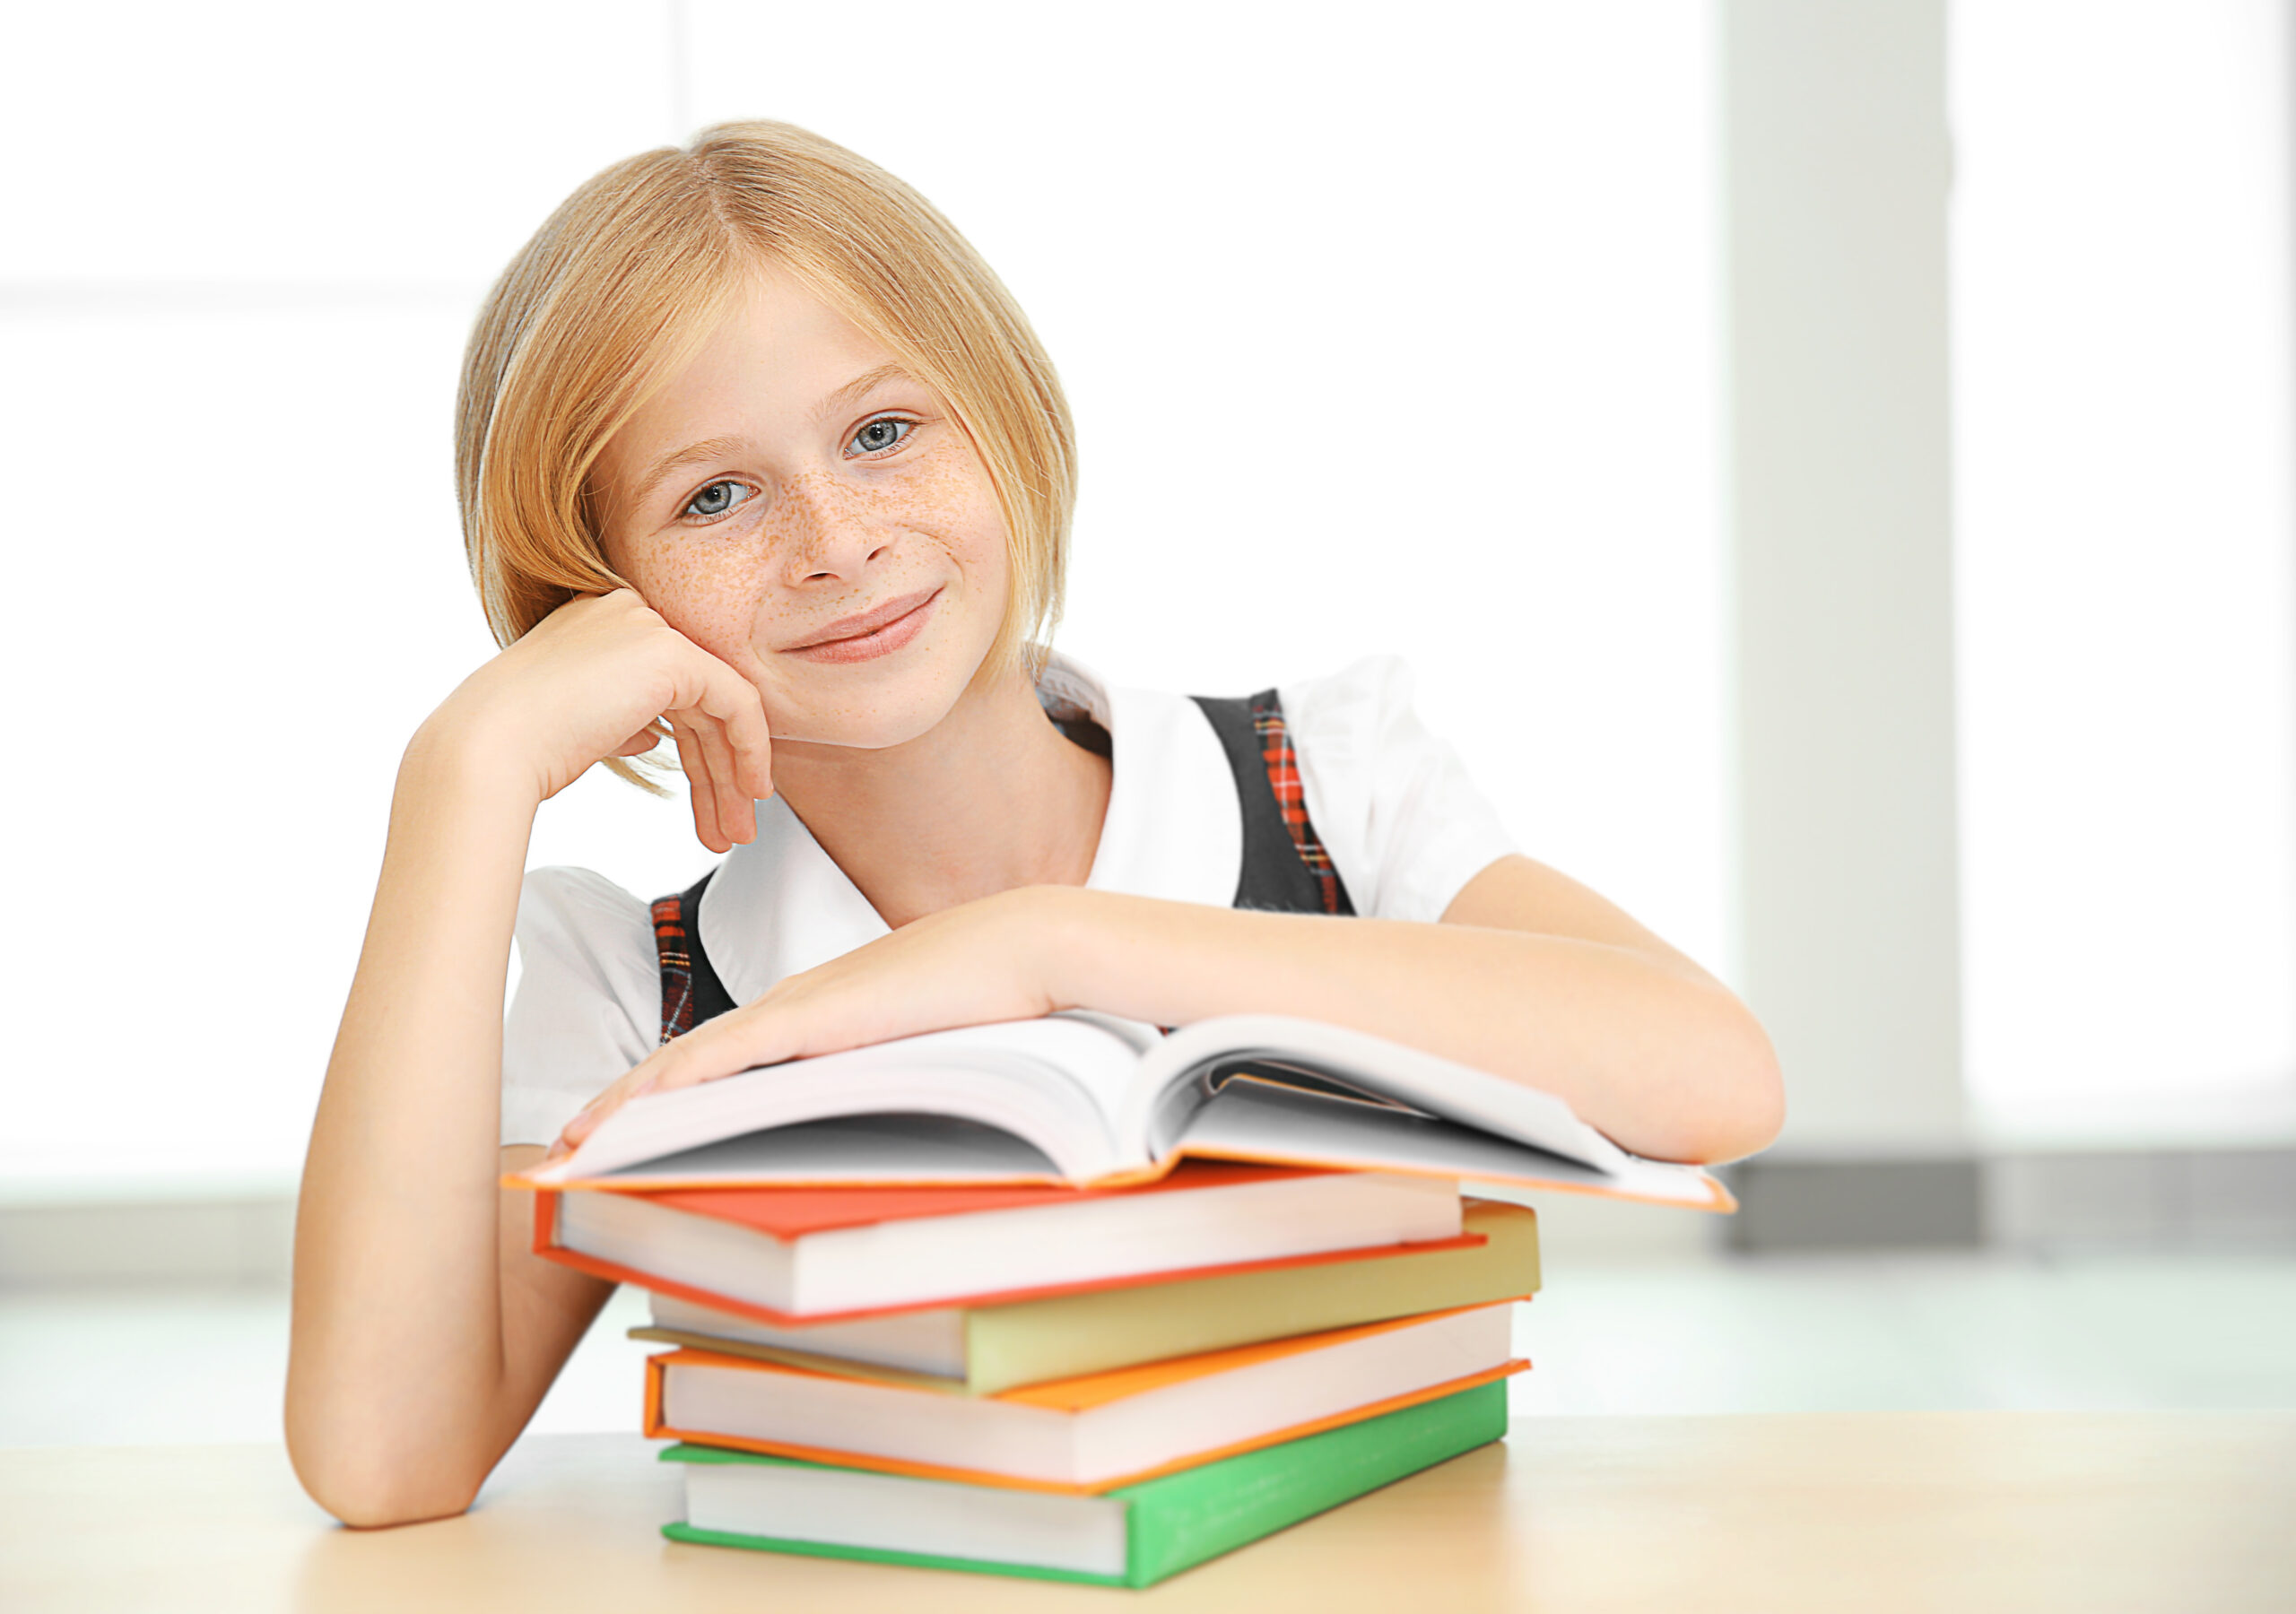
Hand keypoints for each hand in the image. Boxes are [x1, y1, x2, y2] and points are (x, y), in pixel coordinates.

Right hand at [426, 589, 773, 852]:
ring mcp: (648, 627)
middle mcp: (625, 614)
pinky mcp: (671, 652)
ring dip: (731, 776)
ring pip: (719, 707)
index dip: (696, 751)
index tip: (710, 802)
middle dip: (717, 772)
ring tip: (735, 833)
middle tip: (730, 828)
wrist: (488, 750)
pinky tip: (751, 792)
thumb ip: (623, 718)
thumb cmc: (518, 749)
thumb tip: (656, 732)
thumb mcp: (580, 727)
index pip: (667, 689)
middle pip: (694, 702)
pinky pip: (736, 702)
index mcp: (598, 624)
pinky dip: (751, 749)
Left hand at [547, 886, 1072, 1161]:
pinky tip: (636, 1107)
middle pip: (682, 1065)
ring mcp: (800, 1008)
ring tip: (573, 1143)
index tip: (608, 1136)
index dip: (654, 1099)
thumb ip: (877, 1076)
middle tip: (560, 1149)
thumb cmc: (990, 996)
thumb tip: (862, 1135)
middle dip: (617, 1108)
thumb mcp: (915, 1047)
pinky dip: (678, 1082)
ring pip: (691, 1062)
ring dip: (628, 1103)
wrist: (1028, 944)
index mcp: (810, 1016)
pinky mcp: (819, 1014)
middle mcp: (789, 1009)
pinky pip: (731, 1054)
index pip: (712, 1064)